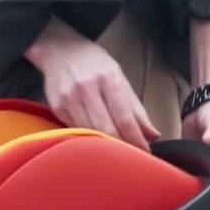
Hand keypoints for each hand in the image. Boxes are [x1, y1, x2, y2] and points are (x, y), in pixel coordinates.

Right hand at [25, 18, 159, 149]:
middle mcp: (88, 89)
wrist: (60, 50)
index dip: (136, 139)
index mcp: (109, 79)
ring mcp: (70, 99)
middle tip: (131, 158)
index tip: (145, 152)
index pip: (124, 117)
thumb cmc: (94, 64)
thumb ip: (135, 107)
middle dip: (121, 146)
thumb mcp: (119, 78)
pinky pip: (76, 130)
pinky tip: (95, 139)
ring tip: (115, 153)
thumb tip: (152, 134)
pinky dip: (88, 137)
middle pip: (107, 128)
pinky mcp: (57, 108)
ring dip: (105, 146)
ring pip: (90, 132)